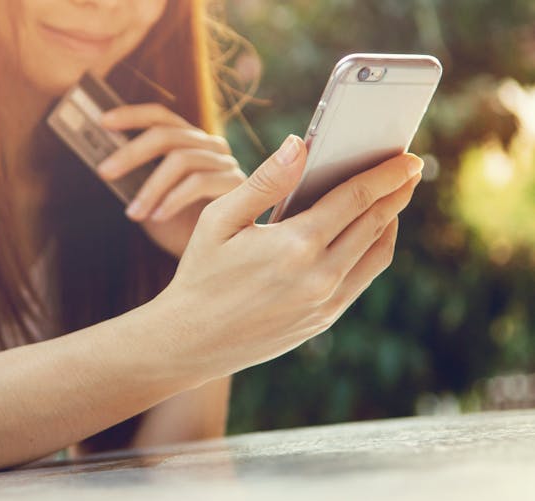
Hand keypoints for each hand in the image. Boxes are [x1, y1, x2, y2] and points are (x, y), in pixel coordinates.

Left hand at [97, 104, 246, 257]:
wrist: (214, 260)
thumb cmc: (180, 229)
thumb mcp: (151, 200)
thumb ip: (135, 179)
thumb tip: (105, 164)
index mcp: (188, 142)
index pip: (161, 117)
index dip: (132, 115)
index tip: (103, 122)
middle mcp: (210, 146)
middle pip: (167, 135)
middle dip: (131, 153)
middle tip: (104, 172)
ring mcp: (225, 163)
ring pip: (181, 160)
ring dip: (151, 188)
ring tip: (133, 214)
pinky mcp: (237, 184)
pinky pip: (199, 183)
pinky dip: (173, 199)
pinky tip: (159, 218)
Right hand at [153, 135, 422, 379]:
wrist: (190, 341)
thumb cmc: (199, 273)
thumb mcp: (219, 219)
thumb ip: (264, 180)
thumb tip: (300, 144)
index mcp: (295, 244)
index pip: (356, 197)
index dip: (386, 173)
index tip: (408, 157)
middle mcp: (320, 276)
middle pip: (375, 223)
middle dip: (397, 192)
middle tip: (411, 170)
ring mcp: (325, 303)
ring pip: (376, 254)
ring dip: (390, 221)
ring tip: (393, 199)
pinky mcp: (322, 320)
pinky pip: (362, 279)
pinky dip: (374, 251)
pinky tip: (367, 236)